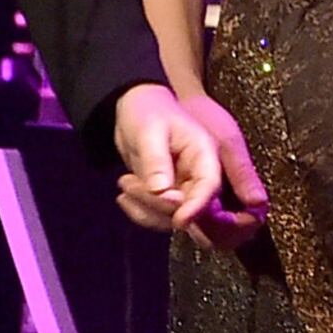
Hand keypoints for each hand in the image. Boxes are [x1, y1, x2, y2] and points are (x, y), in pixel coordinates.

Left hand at [113, 81, 258, 241]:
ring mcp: (185, 188)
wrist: (135, 111)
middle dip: (159, 206)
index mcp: (205, 154)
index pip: (209, 186)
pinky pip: (159, 217)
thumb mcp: (149, 131)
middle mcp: (200, 175)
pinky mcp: (170, 197)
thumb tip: (161, 192)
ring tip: (124, 182)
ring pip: (173, 217)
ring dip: (145, 209)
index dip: (198, 206)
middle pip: (192, 208)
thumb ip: (156, 161)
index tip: (179, 221)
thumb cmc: (146, 112)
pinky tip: (123, 197)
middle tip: (128, 184)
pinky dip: (139, 213)